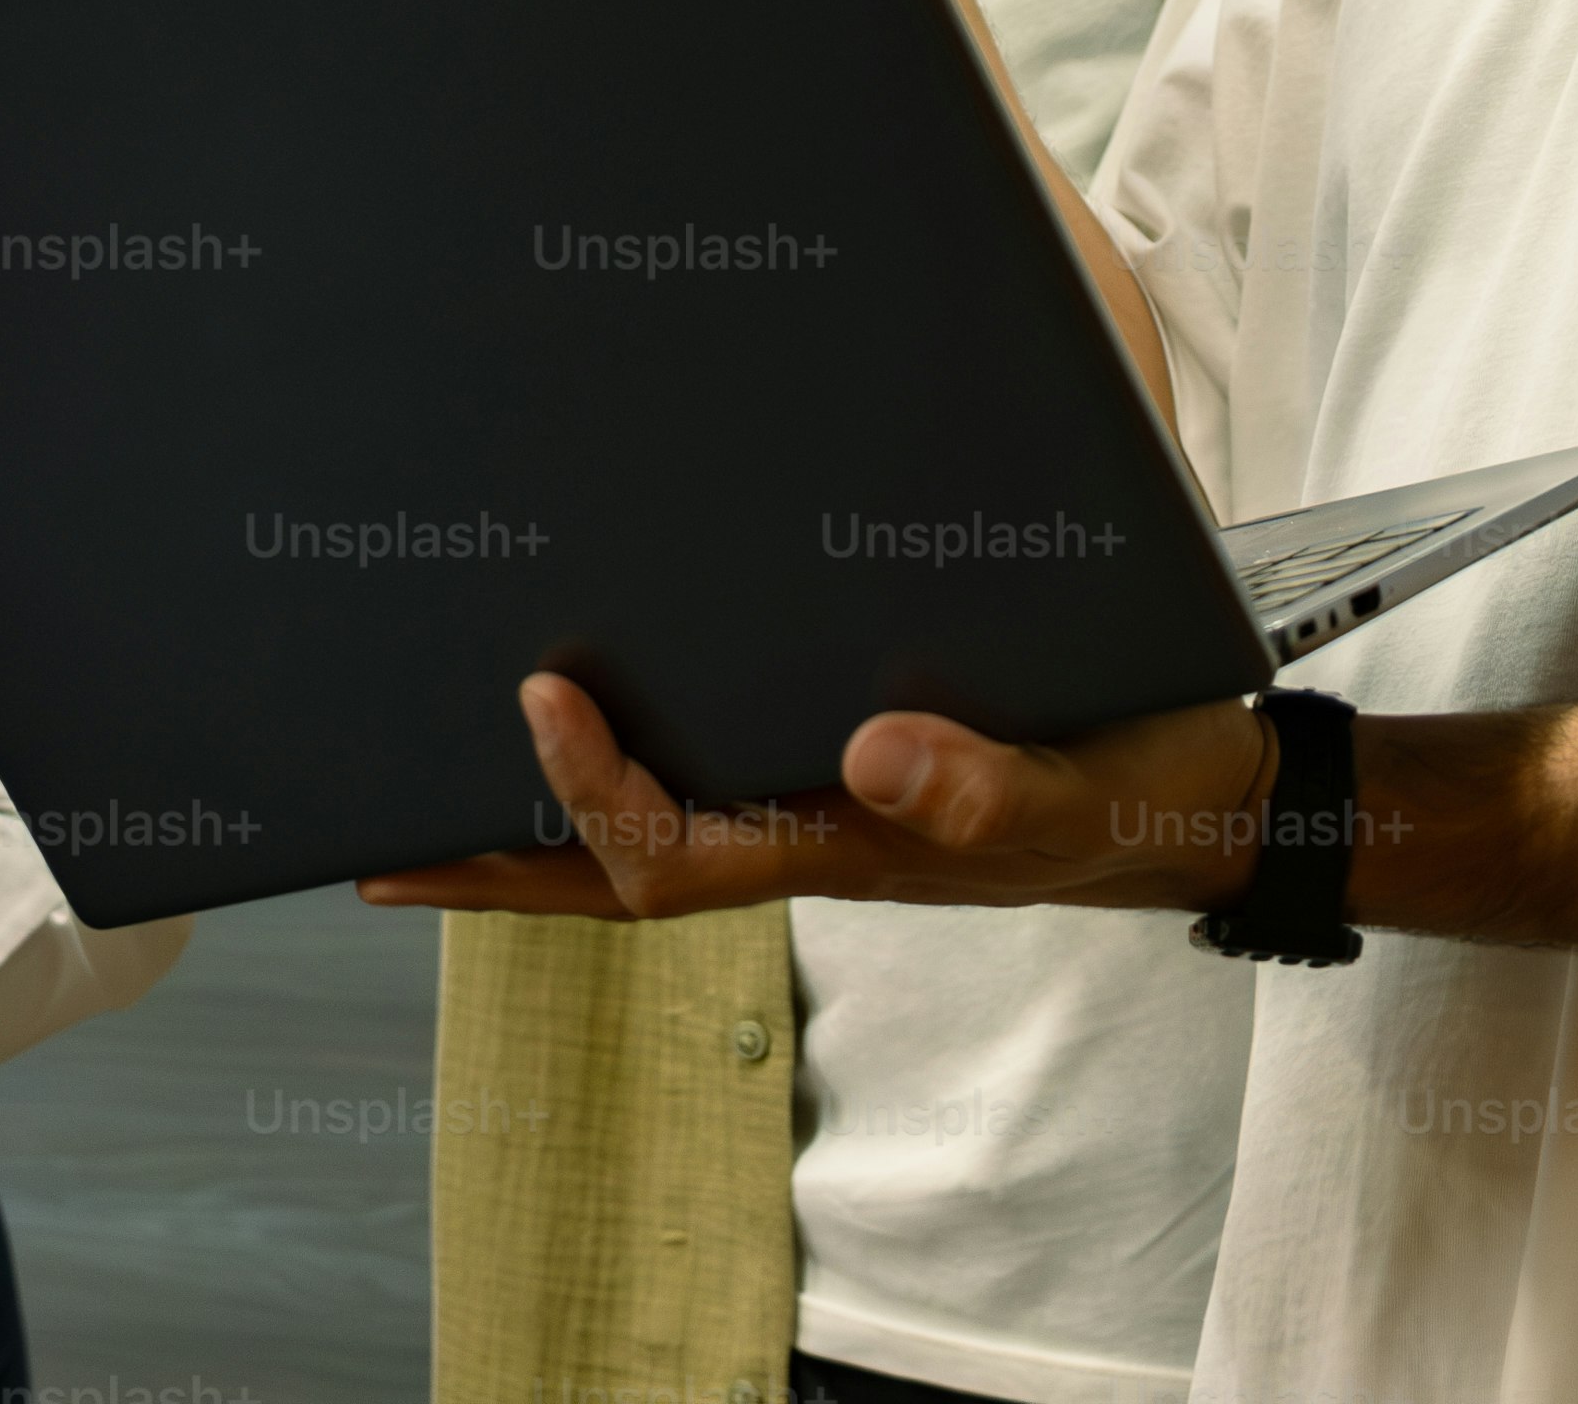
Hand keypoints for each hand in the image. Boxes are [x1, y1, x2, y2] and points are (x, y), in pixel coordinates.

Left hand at [358, 670, 1273, 923]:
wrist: (1203, 790)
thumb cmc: (1138, 788)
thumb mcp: (1085, 787)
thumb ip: (992, 789)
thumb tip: (873, 754)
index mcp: (848, 846)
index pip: (679, 855)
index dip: (593, 796)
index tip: (539, 697)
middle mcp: (808, 835)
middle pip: (619, 880)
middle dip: (496, 872)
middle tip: (374, 848)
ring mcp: (818, 810)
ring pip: (652, 838)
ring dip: (538, 831)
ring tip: (426, 800)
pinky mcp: (841, 768)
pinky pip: (708, 782)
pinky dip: (625, 772)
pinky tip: (586, 724)